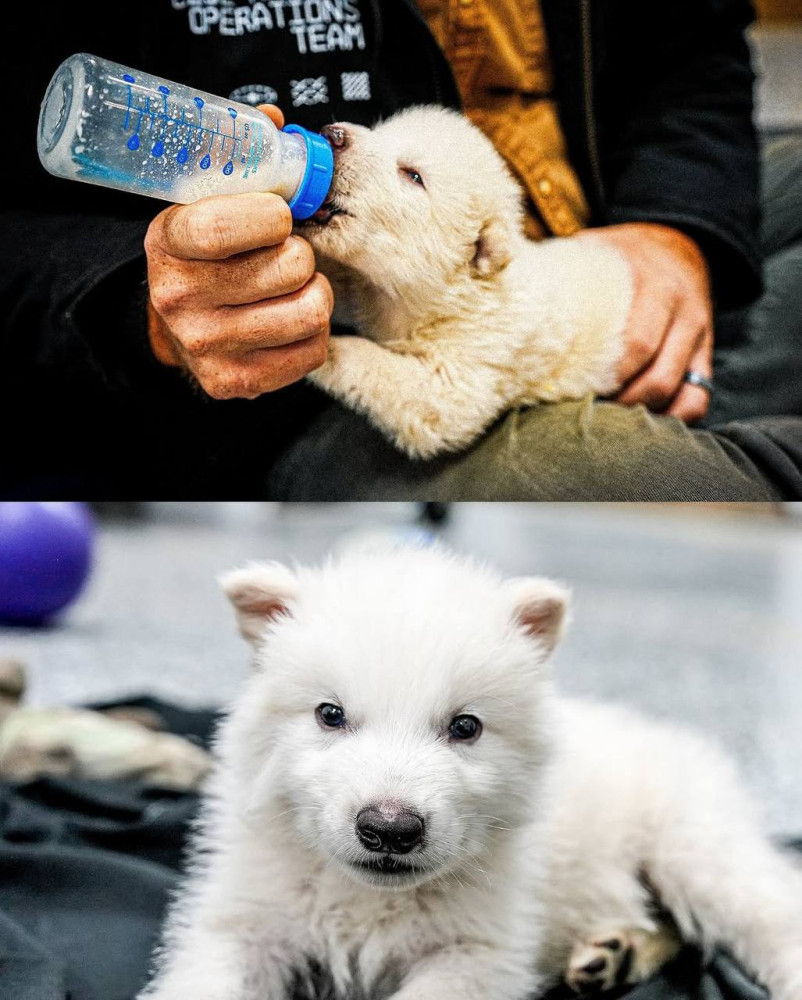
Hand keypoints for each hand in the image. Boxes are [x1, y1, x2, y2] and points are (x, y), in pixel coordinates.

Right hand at [144, 105, 332, 398]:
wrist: (177, 327)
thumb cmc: (206, 255)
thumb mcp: (204, 201)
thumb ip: (237, 159)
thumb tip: (275, 121)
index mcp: (168, 242)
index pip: (225, 225)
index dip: (272, 216)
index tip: (280, 215)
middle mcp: (179, 299)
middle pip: (287, 267)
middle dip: (301, 254)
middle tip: (289, 254)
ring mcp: (207, 346)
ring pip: (308, 311)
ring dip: (315, 293)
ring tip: (296, 286)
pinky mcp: (237, 383)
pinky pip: (312, 351)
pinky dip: (315, 332)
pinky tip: (293, 319)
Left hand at [574, 223, 712, 421]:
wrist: (675, 245)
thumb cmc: (617, 257)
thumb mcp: (592, 252)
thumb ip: (560, 275)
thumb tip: (500, 288)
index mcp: (652, 283)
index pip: (636, 344)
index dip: (606, 378)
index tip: (571, 393)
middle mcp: (683, 310)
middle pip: (658, 377)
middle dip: (621, 403)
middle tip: (585, 414)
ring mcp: (699, 336)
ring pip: (680, 392)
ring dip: (642, 415)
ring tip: (607, 422)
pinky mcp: (705, 356)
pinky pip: (698, 398)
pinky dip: (673, 418)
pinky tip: (640, 423)